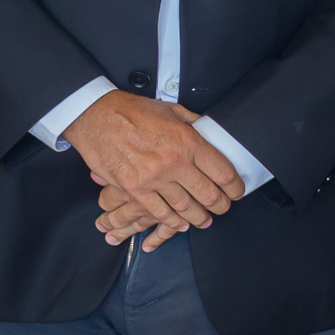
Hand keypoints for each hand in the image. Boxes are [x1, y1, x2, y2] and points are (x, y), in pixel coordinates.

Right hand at [64, 94, 243, 246]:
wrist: (97, 117)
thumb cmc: (133, 112)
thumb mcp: (173, 111)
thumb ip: (195, 125)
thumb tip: (211, 134)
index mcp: (188, 142)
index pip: (223, 172)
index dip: (235, 187)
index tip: (237, 191)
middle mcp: (174, 162)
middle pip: (208, 194)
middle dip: (221, 205)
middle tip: (223, 208)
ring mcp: (154, 178)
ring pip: (185, 207)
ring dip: (199, 217)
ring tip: (205, 220)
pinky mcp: (134, 189)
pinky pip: (158, 212)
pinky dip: (172, 221)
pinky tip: (180, 223)